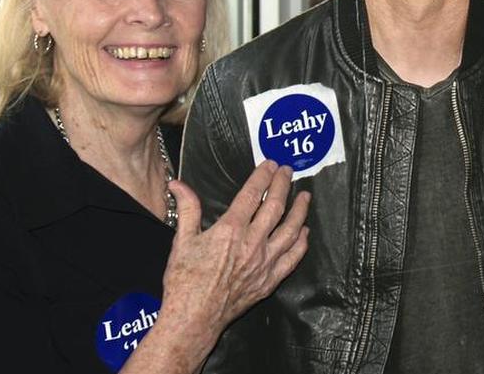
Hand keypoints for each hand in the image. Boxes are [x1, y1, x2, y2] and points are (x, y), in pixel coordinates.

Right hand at [158, 161, 310, 347]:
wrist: (193, 318)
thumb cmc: (185, 281)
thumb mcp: (182, 240)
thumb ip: (187, 209)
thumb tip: (178, 184)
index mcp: (231, 230)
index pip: (252, 195)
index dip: (263, 177)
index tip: (270, 165)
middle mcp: (252, 244)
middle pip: (275, 207)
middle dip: (283, 185)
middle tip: (288, 171)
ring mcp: (264, 263)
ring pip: (291, 230)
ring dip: (300, 211)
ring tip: (305, 196)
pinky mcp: (270, 281)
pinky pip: (293, 258)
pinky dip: (301, 243)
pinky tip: (304, 233)